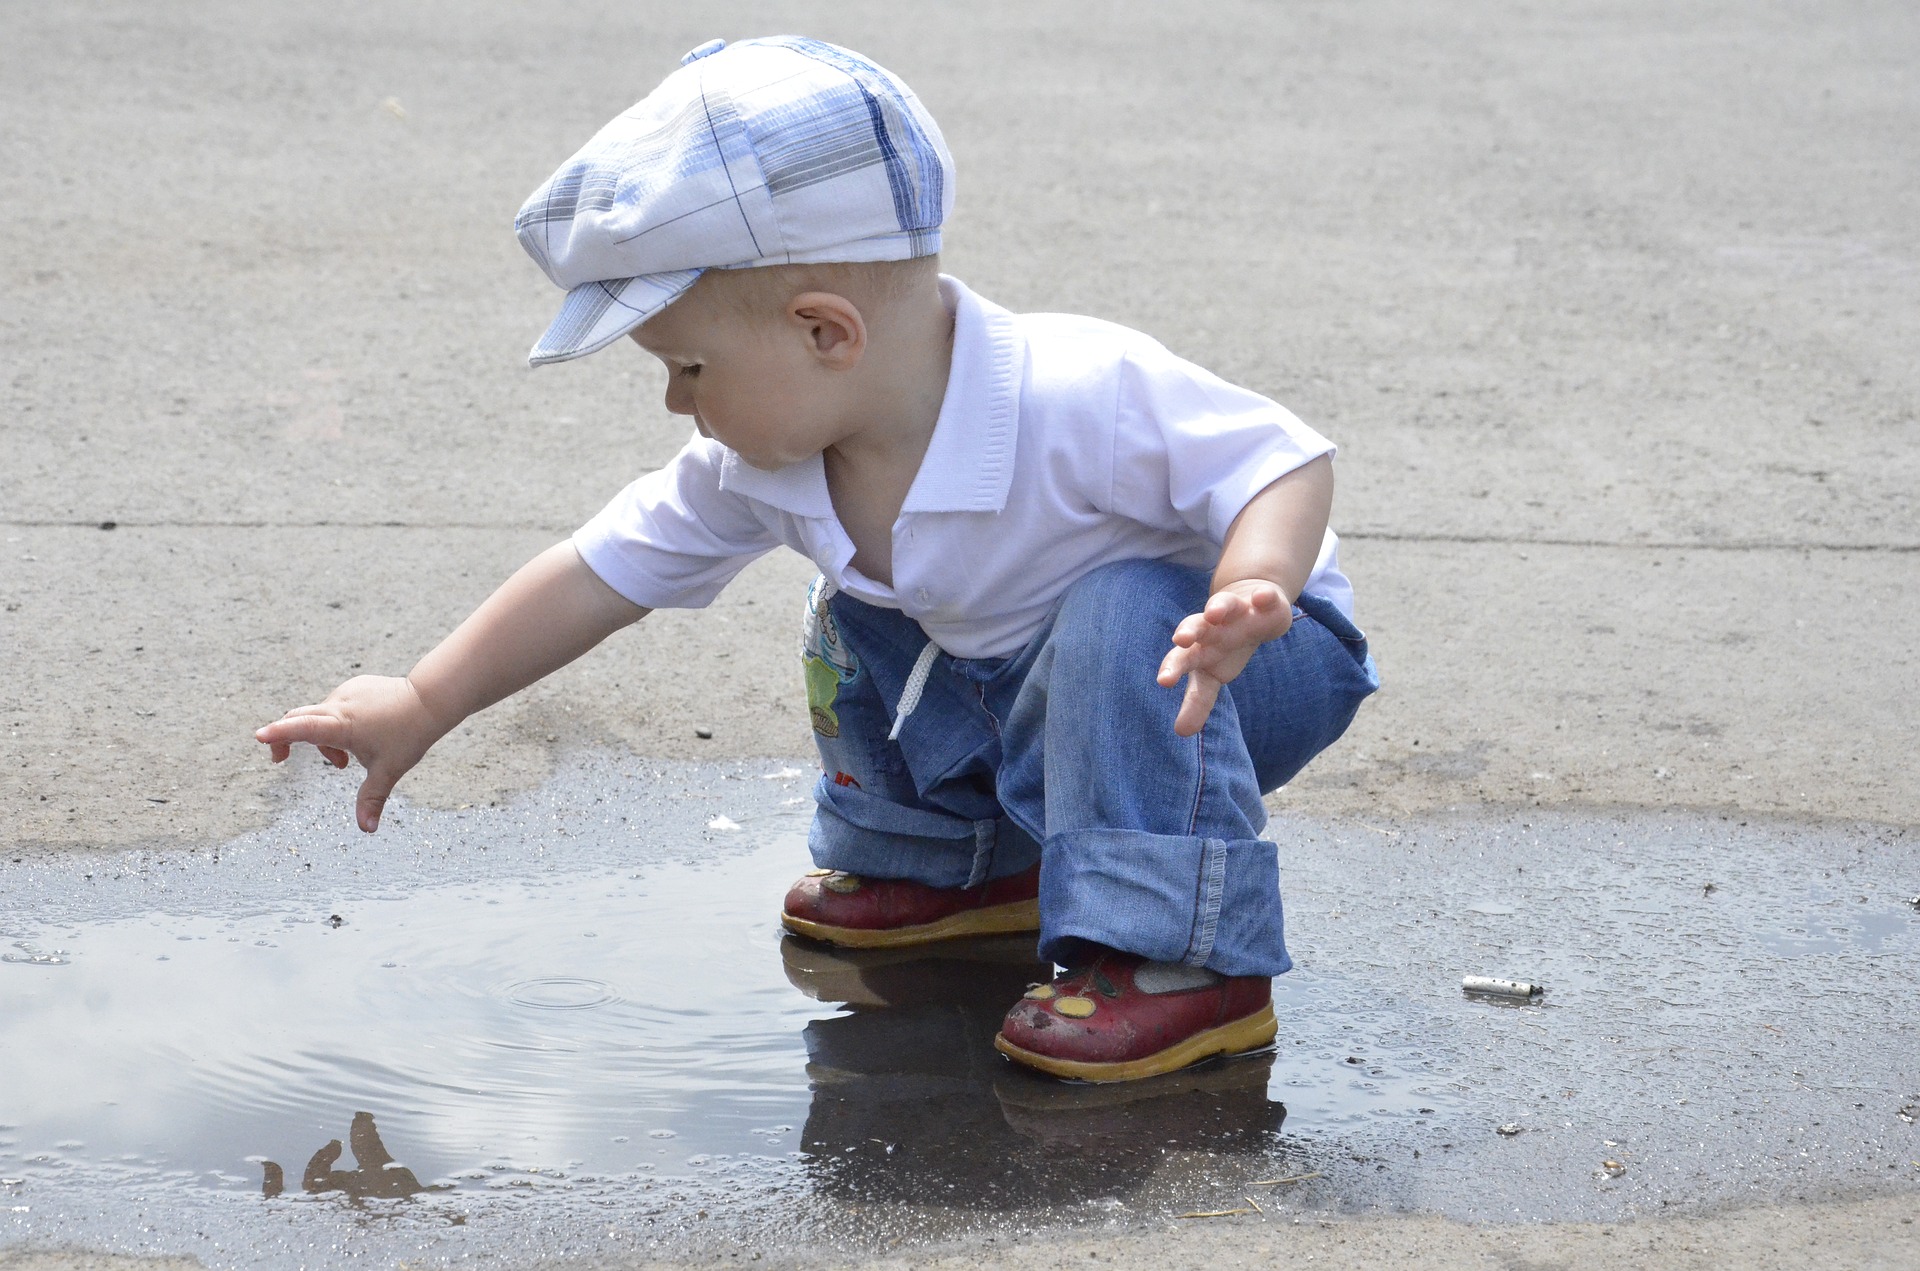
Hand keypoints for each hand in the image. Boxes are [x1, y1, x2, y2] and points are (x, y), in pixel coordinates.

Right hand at [254, 675, 447, 832]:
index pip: (303, 727)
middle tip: (280, 759)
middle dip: (288, 740)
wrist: (429, 700)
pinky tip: (359, 736)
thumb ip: (372, 799)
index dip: (279, 733)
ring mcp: (346, 692)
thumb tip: (367, 829)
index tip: (259, 735)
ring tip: (344, 763)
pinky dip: (336, 724)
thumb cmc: (409, 735)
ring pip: (320, 716)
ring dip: (324, 740)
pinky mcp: (354, 686)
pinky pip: (335, 706)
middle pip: (299, 719)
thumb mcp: (389, 770)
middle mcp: (339, 704)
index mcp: (343, 725)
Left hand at [1156, 579, 1293, 736]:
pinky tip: (1261, 598)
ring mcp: (1237, 612)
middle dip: (1188, 632)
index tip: (1164, 682)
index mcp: (1199, 649)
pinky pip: (1263, 597)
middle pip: (1197, 628)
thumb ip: (1197, 702)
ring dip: (1218, 608)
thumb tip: (1181, 733)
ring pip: (1224, 606)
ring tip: (1213, 613)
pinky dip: (1262, 596)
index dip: (1173, 670)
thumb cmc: (1226, 647)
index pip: (1183, 660)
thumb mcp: (1213, 675)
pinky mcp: (1263, 601)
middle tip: (1180, 639)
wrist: (1252, 607)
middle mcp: (1213, 628)